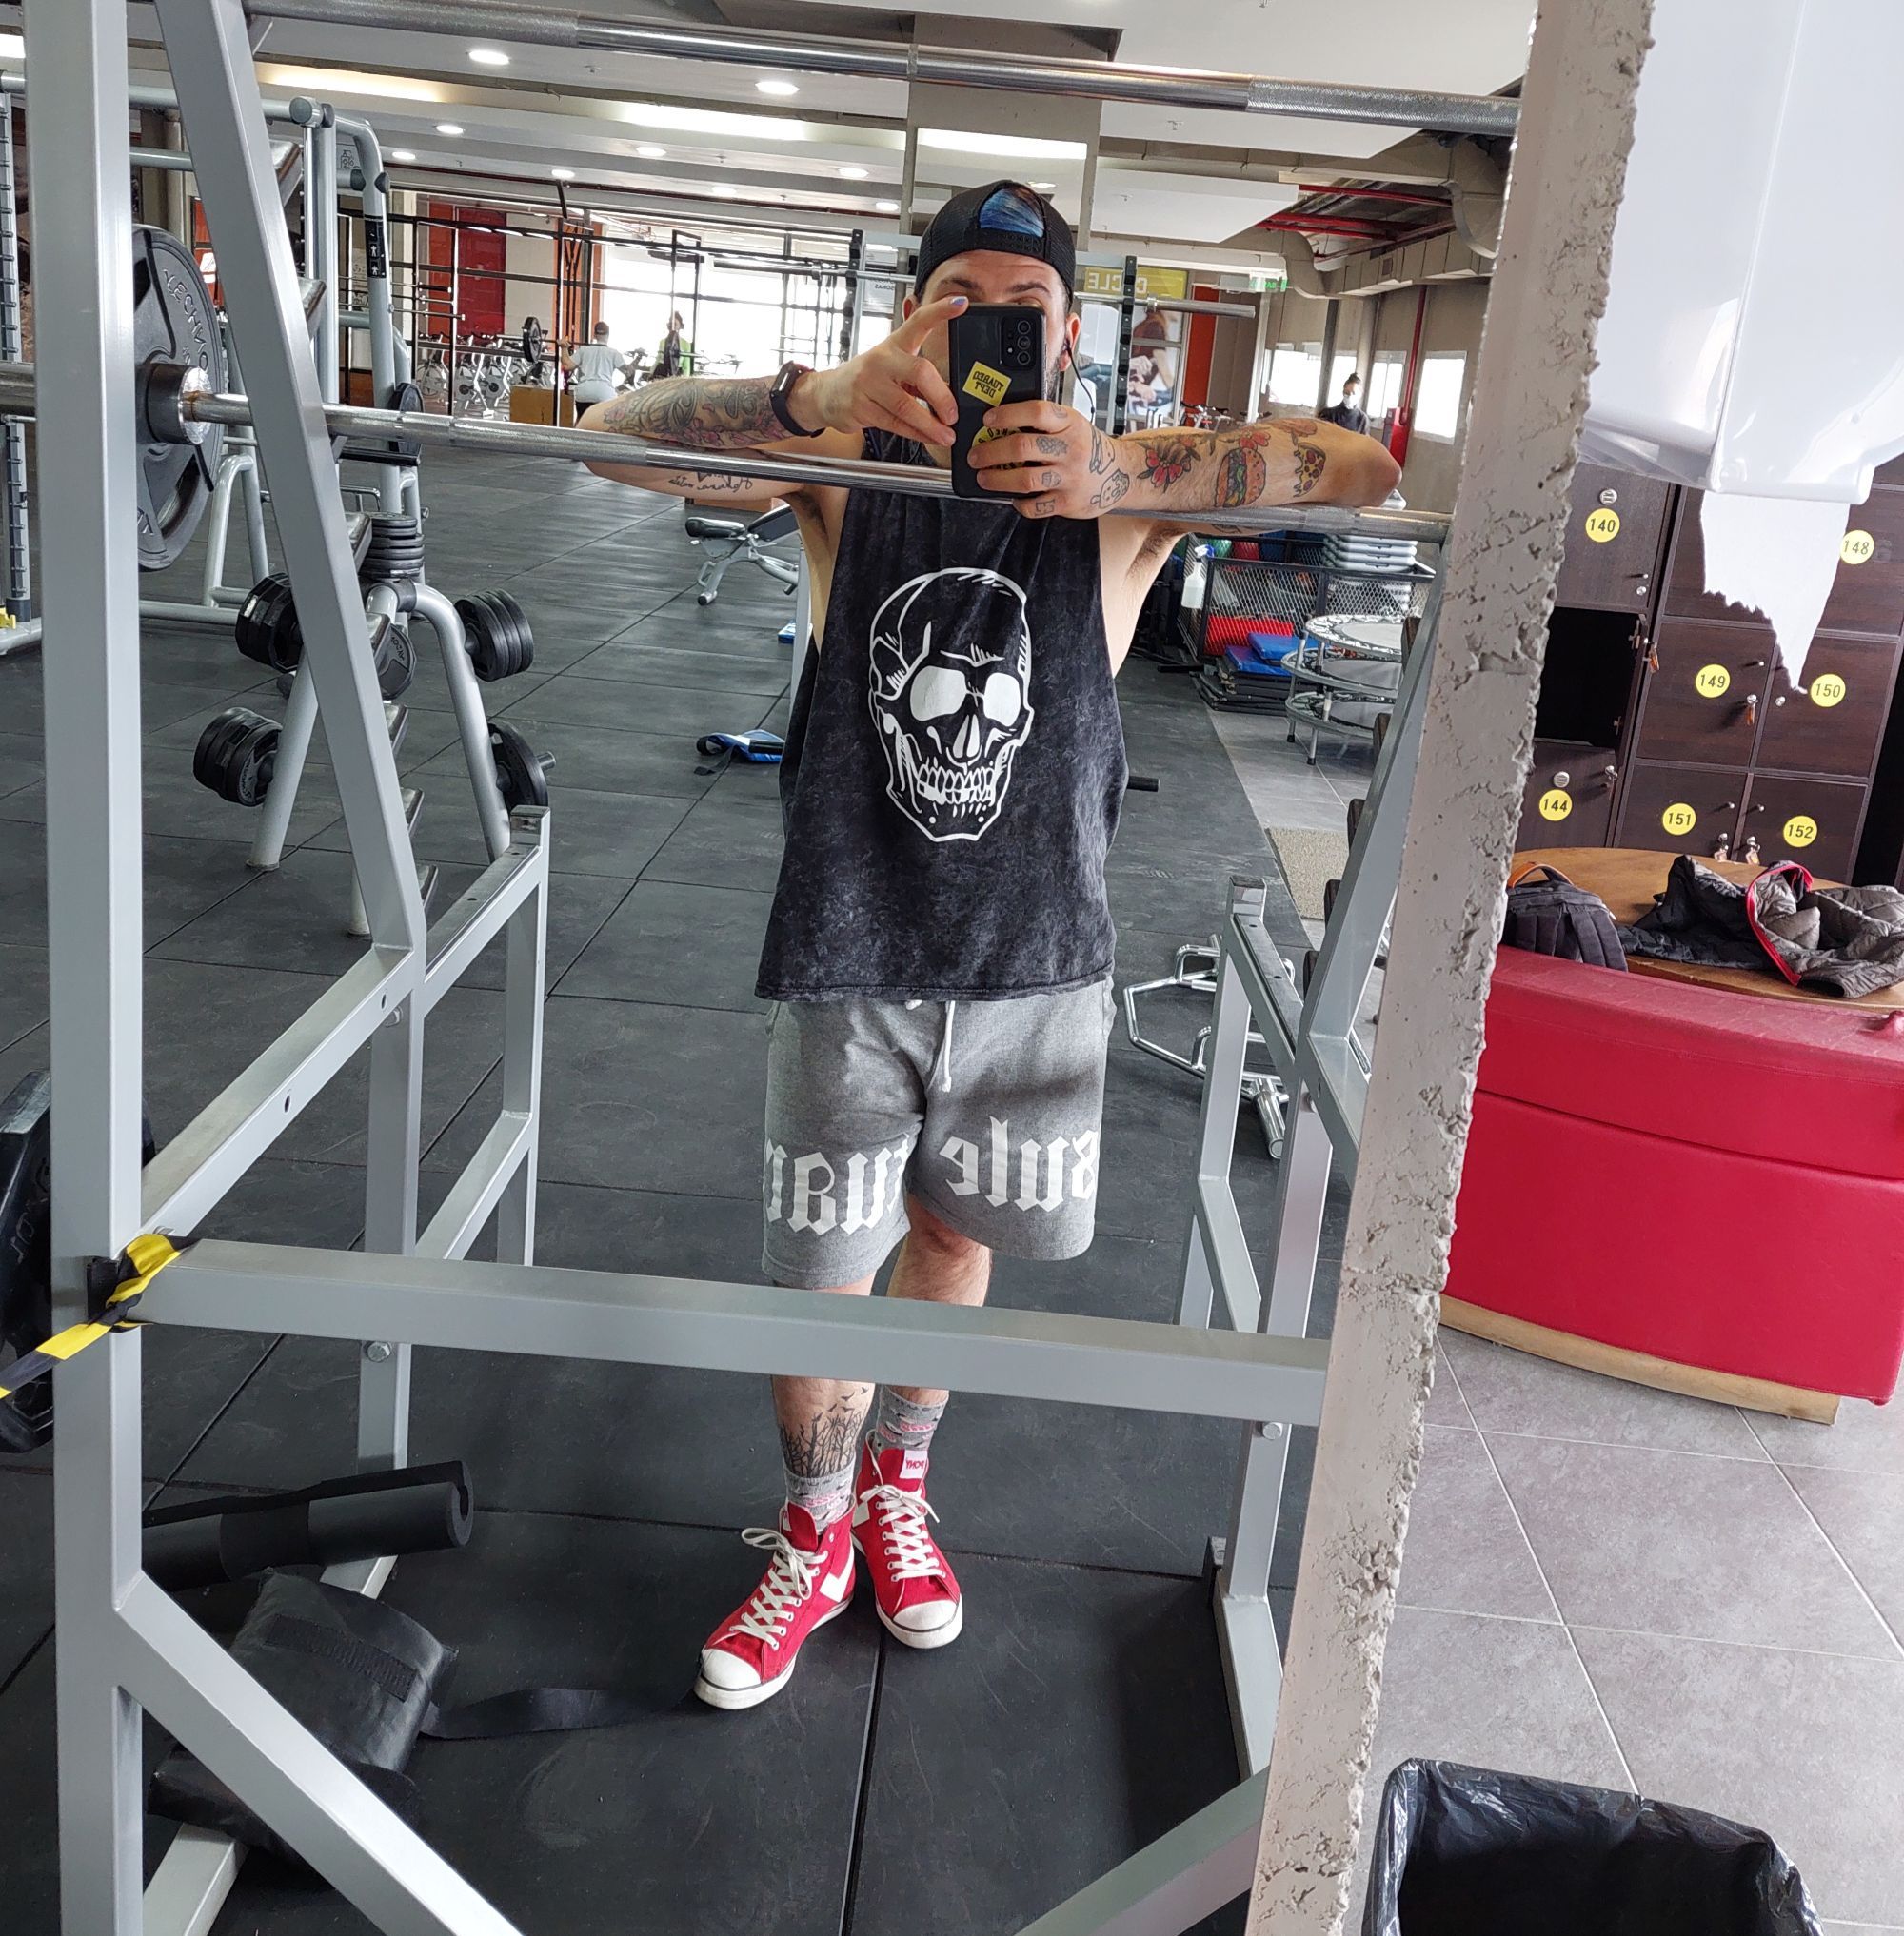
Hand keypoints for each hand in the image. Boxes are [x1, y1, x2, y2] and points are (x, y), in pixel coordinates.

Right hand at [794, 295, 965, 444]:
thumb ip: (919, 378)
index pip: (919, 321)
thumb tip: (950, 399)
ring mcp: (868, 383)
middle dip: (941, 397)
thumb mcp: (892, 367)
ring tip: (946, 436)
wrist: (826, 394)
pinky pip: (894, 423)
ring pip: (906, 406)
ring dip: (930, 425)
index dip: (940, 311)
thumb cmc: (867, 380)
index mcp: (895, 344)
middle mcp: (882, 359)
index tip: (961, 303)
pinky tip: (928, 437)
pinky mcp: (861, 407)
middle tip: (953, 414)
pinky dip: (916, 434)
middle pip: (919, 372)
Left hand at [969, 401, 1131, 518]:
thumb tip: (1000, 424)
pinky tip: (1013, 497)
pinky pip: (1035, 507)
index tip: (988, 420)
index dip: (1007, 414)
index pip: (1036, 412)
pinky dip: (1019, 504)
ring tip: (984, 478)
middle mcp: (1070, 449)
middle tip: (976, 455)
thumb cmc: (1086, 447)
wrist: (1119, 473)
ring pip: (1024, 479)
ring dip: (997, 480)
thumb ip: (1043, 424)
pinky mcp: (1068, 503)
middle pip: (1022, 447)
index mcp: (1069, 423)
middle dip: (991, 451)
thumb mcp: (1071, 424)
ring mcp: (1069, 478)